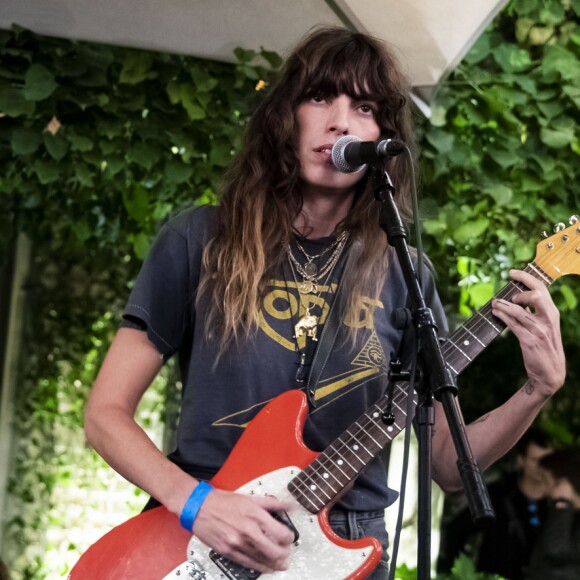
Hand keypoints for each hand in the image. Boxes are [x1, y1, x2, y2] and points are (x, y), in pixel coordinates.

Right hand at [192, 489, 294, 572]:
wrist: (200, 508)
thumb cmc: (223, 501)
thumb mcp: (250, 497)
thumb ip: (271, 503)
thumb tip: (287, 504)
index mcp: (255, 514)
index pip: (280, 532)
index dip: (289, 537)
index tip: (289, 537)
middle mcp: (248, 530)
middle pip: (274, 550)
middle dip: (284, 553)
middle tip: (287, 553)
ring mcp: (238, 543)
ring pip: (262, 559)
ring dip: (275, 563)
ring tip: (281, 564)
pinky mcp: (229, 552)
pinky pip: (248, 563)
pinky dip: (260, 567)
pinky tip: (266, 567)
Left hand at [491, 269, 564, 396]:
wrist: (550, 374)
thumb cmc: (545, 348)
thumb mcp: (545, 327)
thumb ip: (535, 312)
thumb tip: (516, 298)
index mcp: (552, 314)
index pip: (541, 289)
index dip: (526, 278)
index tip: (512, 272)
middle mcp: (548, 319)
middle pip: (536, 295)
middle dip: (519, 289)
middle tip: (507, 293)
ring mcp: (540, 330)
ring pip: (520, 310)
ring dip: (504, 305)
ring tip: (494, 303)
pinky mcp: (530, 341)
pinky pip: (514, 324)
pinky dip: (503, 316)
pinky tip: (495, 313)